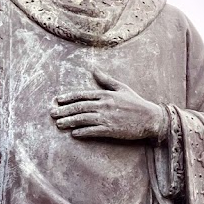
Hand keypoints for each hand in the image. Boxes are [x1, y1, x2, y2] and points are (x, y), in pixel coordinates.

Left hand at [52, 68, 167, 142]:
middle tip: (52, 114)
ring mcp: (106, 118)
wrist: (150, 118)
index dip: (68, 98)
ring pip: (83, 119)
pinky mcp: (110, 130)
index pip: (82, 95)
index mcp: (105, 94)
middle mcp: (103, 105)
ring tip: (59, 124)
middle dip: (64, 110)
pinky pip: (93, 131)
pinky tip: (74, 134)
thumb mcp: (122, 88)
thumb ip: (106, 80)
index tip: (57, 100)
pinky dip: (82, 132)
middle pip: (79, 107)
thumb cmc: (137, 103)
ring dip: (69, 121)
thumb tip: (94, 69)